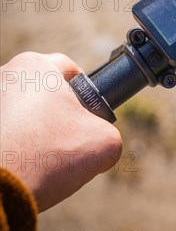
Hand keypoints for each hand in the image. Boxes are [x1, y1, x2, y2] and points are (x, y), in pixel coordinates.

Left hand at [0, 52, 121, 211]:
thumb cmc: (48, 156)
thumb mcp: (105, 142)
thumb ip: (110, 132)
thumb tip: (99, 140)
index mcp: (35, 66)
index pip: (71, 70)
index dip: (85, 93)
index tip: (87, 116)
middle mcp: (4, 75)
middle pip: (44, 91)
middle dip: (57, 114)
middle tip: (67, 141)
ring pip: (22, 111)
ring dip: (34, 130)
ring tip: (41, 158)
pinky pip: (6, 129)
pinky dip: (14, 143)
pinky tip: (22, 164)